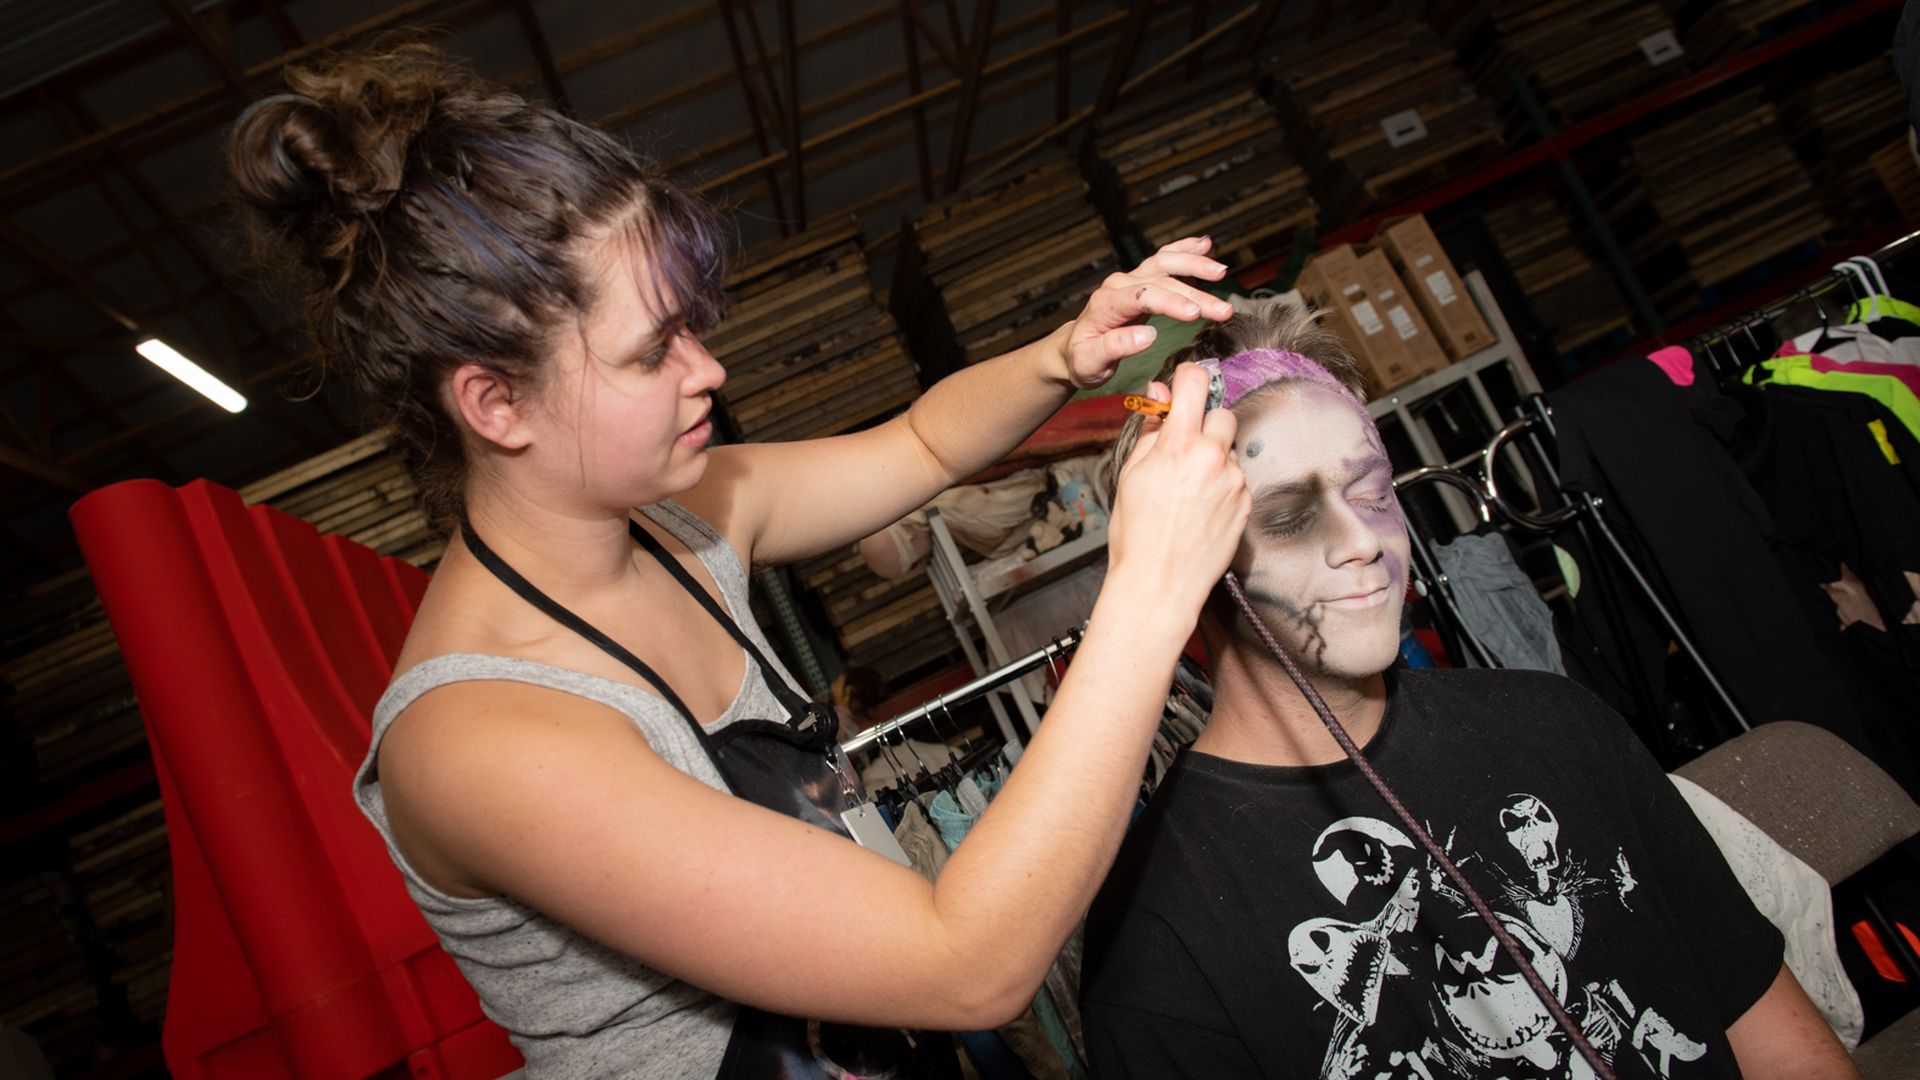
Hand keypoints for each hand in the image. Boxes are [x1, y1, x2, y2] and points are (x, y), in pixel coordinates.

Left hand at [1060, 237, 1233, 389]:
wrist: (1075, 347)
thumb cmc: (1082, 358)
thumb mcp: (1090, 362)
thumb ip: (1115, 347)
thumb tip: (1147, 336)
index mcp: (1106, 304)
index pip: (1142, 296)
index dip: (1170, 303)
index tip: (1194, 314)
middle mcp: (1119, 285)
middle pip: (1161, 282)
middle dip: (1195, 294)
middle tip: (1222, 309)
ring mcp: (1131, 279)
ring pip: (1165, 264)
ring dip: (1195, 265)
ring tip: (1220, 272)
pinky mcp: (1142, 281)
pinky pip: (1164, 259)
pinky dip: (1184, 249)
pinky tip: (1204, 244)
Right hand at [1107, 363, 1248, 617]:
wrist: (1160, 584)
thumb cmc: (1136, 534)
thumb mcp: (1131, 474)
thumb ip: (1151, 430)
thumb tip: (1159, 396)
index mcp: (1179, 445)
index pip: (1195, 382)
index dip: (1187, 379)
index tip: (1182, 386)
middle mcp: (1213, 458)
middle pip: (1222, 414)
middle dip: (1205, 423)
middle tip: (1184, 446)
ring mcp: (1235, 482)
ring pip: (1231, 450)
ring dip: (1215, 457)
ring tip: (1190, 489)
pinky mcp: (1247, 503)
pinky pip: (1238, 479)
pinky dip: (1223, 485)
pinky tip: (1202, 508)